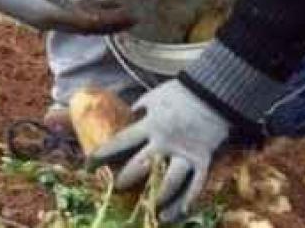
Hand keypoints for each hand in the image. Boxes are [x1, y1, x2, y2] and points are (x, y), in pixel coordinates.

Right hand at [0, 0, 135, 33]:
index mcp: (46, 13)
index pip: (84, 22)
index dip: (108, 20)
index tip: (128, 16)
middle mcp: (49, 21)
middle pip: (87, 28)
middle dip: (112, 25)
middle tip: (137, 19)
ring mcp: (49, 18)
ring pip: (83, 24)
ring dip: (105, 21)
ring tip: (129, 15)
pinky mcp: (49, 11)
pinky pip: (76, 16)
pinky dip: (93, 12)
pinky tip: (109, 6)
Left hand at [89, 79, 230, 222]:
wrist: (215, 92)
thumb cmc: (184, 91)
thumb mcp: (157, 95)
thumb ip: (142, 106)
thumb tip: (131, 113)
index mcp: (151, 124)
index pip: (120, 142)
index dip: (102, 154)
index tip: (89, 165)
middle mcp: (165, 142)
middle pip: (141, 167)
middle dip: (126, 179)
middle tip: (117, 187)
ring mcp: (185, 152)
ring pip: (168, 182)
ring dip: (157, 197)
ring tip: (149, 207)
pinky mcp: (202, 158)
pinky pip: (195, 184)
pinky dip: (188, 200)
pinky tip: (179, 213)